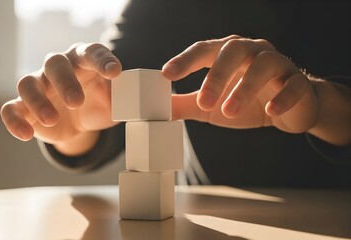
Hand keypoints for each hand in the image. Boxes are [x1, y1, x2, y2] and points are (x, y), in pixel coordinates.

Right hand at [0, 43, 121, 154]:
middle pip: (54, 64)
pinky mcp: (25, 106)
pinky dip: (14, 121)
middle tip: (76, 101)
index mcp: (84, 60)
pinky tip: (25, 135)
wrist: (82, 121)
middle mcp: (60, 68)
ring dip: (37, 100)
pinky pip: (11, 108)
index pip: (92, 52)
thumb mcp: (115, 101)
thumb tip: (125, 100)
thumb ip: (121, 97)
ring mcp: (40, 85)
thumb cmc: (99, 102)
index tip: (114, 72)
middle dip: (65, 82)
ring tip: (52, 119)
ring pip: (27, 83)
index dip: (102, 60)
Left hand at [163, 35, 318, 133]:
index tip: (166, 74)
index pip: (203, 50)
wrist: (289, 110)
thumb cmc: (245, 102)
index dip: (185, 60)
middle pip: (233, 51)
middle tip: (203, 102)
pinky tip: (271, 110)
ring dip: (244, 88)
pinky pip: (293, 84)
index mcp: (227, 54)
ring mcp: (278, 64)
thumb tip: (159, 110)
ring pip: (263, 66)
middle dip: (216, 75)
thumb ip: (186, 104)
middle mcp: (252, 52)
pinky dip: (282, 96)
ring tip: (228, 111)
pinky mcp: (299, 82)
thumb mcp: (210, 106)